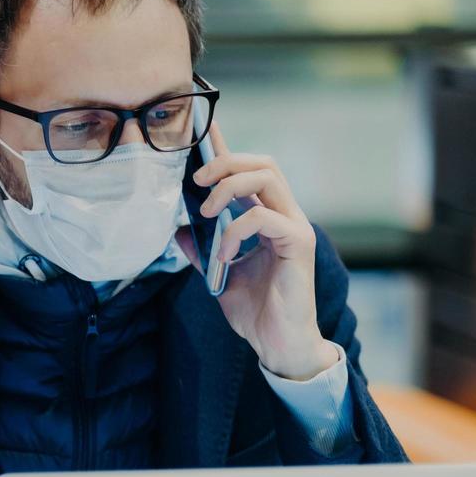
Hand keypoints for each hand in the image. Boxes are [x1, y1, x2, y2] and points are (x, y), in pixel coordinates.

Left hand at [175, 121, 335, 380]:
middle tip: (197, 182)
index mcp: (265, 216)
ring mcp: (294, 227)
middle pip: (262, 162)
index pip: (247, 171)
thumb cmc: (255, 310)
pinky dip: (237, 230)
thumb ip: (201, 248)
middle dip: (225, 163)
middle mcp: (283, 214)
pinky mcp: (300, 244)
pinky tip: (224, 254)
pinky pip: (265, 218)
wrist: (278, 345)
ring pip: (268, 178)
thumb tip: (176, 228)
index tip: (201, 131)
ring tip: (207, 213)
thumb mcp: (217, 274)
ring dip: (230, 188)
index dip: (224, 149)